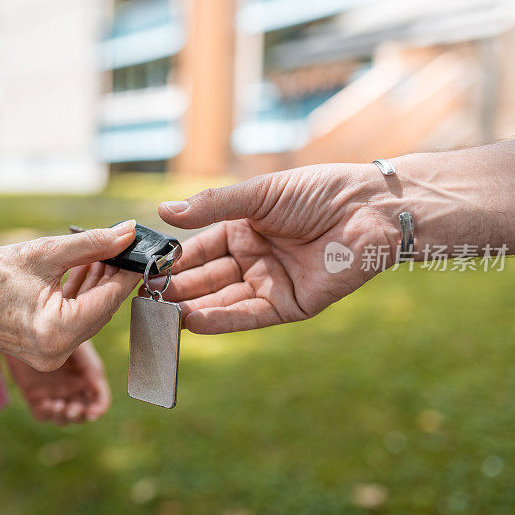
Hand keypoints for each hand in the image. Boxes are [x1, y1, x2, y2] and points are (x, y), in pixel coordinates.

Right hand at [0, 221, 140, 370]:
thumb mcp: (45, 252)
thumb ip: (92, 244)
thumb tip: (128, 232)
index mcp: (56, 332)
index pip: (108, 300)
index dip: (128, 273)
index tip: (144, 251)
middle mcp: (56, 352)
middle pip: (102, 310)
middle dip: (114, 277)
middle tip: (125, 246)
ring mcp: (50, 355)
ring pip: (90, 315)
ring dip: (99, 284)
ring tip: (106, 251)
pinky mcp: (45, 349)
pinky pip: (74, 320)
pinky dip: (82, 296)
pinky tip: (89, 268)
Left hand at [7, 341, 110, 423]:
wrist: (26, 326)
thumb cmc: (57, 331)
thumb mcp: (78, 347)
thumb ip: (91, 365)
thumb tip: (99, 384)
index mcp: (87, 376)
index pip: (100, 400)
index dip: (99, 409)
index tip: (93, 412)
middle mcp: (72, 387)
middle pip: (84, 413)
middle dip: (80, 416)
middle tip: (72, 409)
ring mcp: (54, 393)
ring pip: (64, 418)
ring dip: (63, 417)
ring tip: (57, 405)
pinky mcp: (35, 396)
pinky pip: (43, 414)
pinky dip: (46, 414)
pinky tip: (46, 404)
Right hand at [156, 164, 397, 333]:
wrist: (369, 209)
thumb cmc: (317, 192)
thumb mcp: (258, 194)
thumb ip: (211, 206)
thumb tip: (162, 211)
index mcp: (243, 231)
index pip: (199, 250)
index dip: (174, 262)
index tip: (145, 271)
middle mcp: (252, 261)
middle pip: (206, 279)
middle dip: (176, 289)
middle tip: (144, 299)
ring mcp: (270, 284)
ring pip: (222, 300)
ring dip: (191, 308)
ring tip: (160, 314)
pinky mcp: (289, 306)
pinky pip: (249, 316)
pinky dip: (221, 320)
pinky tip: (192, 322)